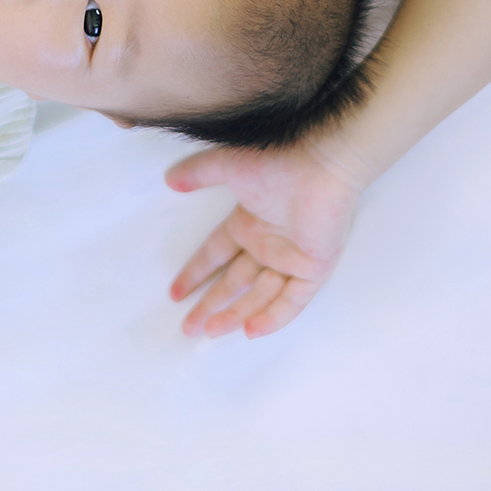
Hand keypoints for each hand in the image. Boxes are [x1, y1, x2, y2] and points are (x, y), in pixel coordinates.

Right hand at [165, 137, 364, 338]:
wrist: (321, 163)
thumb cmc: (277, 160)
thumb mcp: (228, 165)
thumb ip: (199, 174)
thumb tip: (169, 180)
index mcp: (247, 223)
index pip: (216, 255)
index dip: (195, 274)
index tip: (175, 293)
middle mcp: (267, 244)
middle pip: (234, 283)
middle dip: (211, 305)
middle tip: (188, 328)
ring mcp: (290, 258)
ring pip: (260, 296)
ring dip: (235, 314)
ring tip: (211, 330)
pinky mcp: (312, 268)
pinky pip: (291, 300)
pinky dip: (272, 316)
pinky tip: (250, 330)